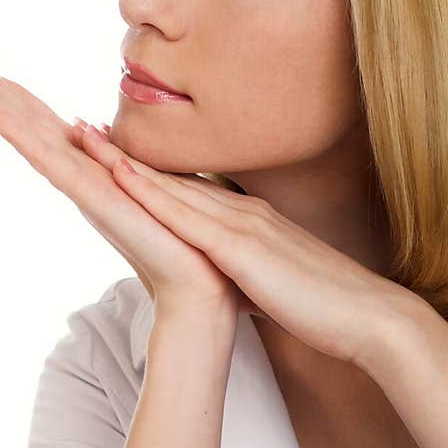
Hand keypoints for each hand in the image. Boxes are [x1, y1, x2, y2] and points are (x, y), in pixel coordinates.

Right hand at [0, 63, 240, 319]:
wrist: (201, 287)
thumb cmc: (185, 245)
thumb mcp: (155, 189)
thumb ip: (128, 164)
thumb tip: (106, 135)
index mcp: (98, 174)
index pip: (52, 129)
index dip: (20, 101)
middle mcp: (84, 180)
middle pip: (34, 129)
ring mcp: (85, 190)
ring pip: (34, 142)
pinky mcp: (94, 199)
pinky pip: (53, 161)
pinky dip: (22, 137)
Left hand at [96, 168, 411, 365]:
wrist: (369, 318)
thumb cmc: (328, 308)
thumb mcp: (277, 284)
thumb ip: (251, 276)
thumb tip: (235, 285)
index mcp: (252, 222)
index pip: (190, 193)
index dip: (148, 175)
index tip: (109, 158)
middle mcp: (245, 212)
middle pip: (173, 179)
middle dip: (124, 156)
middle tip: (78, 129)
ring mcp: (244, 224)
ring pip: (171, 187)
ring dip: (123, 162)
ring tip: (79, 137)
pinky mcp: (242, 247)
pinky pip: (186, 214)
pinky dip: (149, 191)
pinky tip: (116, 174)